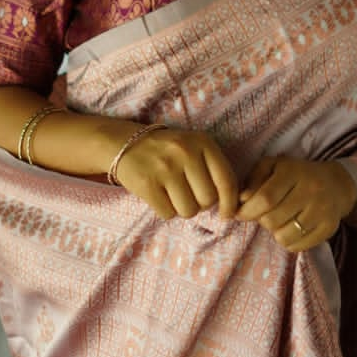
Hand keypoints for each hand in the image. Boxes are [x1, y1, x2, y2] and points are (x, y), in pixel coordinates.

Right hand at [113, 127, 239, 221]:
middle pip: (208, 200)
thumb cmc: (169, 151)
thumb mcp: (195, 147)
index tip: (226, 214)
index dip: (230, 203)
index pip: (226, 181)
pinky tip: (159, 195)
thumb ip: (214, 169)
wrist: (126, 143)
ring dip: (182, 209)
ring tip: (173, 193)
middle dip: (200, 204)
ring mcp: (165, 168)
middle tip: (188, 193)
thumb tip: (230, 205)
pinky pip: (168, 214)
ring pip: (188, 211)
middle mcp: (185, 152)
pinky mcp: (147, 184)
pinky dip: (165, 210)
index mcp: (203, 142)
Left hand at [235, 156, 356, 250]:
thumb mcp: (272, 167)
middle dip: (262, 221)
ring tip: (281, 221)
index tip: (241, 214)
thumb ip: (254, 180)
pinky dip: (289, 241)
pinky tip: (292, 228)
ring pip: (283, 237)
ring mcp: (322, 210)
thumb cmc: (296, 175)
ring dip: (275, 232)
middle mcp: (311, 190)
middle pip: (272, 220)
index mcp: (294, 172)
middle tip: (266, 214)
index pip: (265, 199)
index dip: (248, 211)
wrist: (336, 184)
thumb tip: (242, 200)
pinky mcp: (329, 228)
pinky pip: (297, 247)